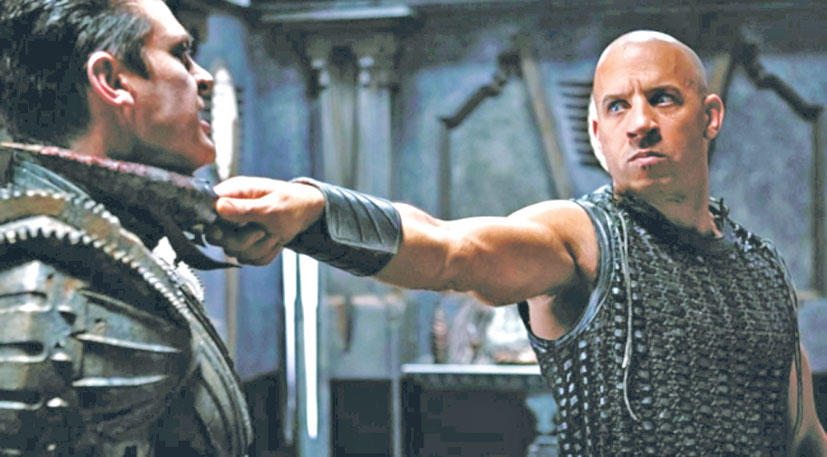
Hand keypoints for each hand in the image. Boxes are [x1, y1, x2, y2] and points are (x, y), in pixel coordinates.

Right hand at [206, 176, 324, 264]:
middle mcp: (230, 211)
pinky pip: (249, 259)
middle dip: (245, 241)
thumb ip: (245, 209)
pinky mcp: (246, 244)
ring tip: (274, 233)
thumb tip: (218, 206)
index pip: (206, 211)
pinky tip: (274, 241)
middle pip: (217, 239)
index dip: (216, 225)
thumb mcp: (272, 208)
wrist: (308, 213)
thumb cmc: (292, 203)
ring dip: (260, 247)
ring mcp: (236, 229)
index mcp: (232, 193)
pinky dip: (265, 253)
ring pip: (235, 252)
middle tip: (263, 231)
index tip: (235, 228)